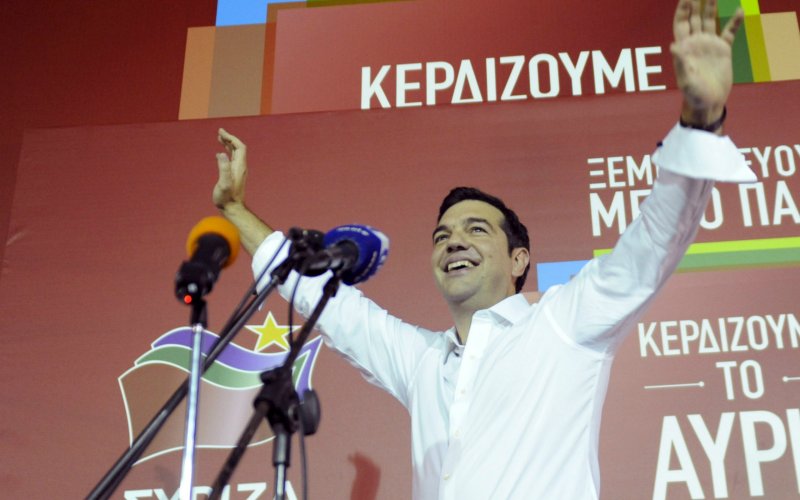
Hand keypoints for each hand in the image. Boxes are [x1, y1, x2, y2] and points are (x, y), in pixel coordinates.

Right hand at [213, 128, 247, 210]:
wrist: (232, 209)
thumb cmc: (226, 198)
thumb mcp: (224, 184)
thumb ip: (223, 169)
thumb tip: (221, 154)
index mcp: (239, 167)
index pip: (240, 147)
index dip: (232, 138)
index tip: (221, 133)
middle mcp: (240, 167)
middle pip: (238, 148)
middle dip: (230, 138)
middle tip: (219, 131)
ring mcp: (238, 171)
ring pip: (235, 153)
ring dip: (228, 144)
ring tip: (219, 137)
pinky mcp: (234, 175)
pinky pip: (232, 160)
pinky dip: (227, 152)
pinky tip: (220, 153)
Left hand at [671, 0, 743, 126]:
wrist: (708, 102)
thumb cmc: (693, 94)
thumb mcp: (685, 79)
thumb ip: (680, 62)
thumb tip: (673, 46)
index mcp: (684, 47)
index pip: (681, 23)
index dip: (683, 9)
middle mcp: (696, 43)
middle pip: (696, 17)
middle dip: (697, 3)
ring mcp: (709, 45)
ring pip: (710, 21)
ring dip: (712, 7)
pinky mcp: (723, 51)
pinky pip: (729, 32)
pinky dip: (734, 22)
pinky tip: (740, 10)